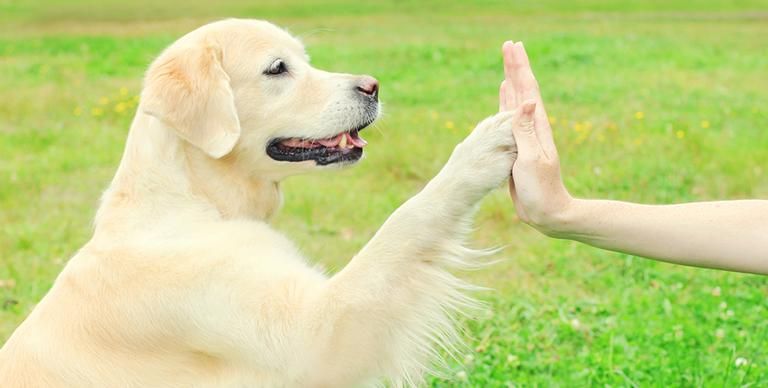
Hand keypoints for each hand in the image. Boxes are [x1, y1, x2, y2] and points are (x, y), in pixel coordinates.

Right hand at [499, 41, 573, 235]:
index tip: (513, 47)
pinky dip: (506, 101)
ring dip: (511, 80)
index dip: (520, 68)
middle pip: (523, 89)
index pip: (527, 90)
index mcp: (537, 127)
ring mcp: (525, 135)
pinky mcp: (517, 144)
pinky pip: (509, 116)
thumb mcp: (533, 159)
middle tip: (509, 44)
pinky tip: (504, 93)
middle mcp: (532, 126)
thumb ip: (526, 131)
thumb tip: (527, 101)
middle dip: (516, 66)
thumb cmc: (541, 189)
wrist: (547, 212)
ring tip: (507, 63)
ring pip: (516, 100)